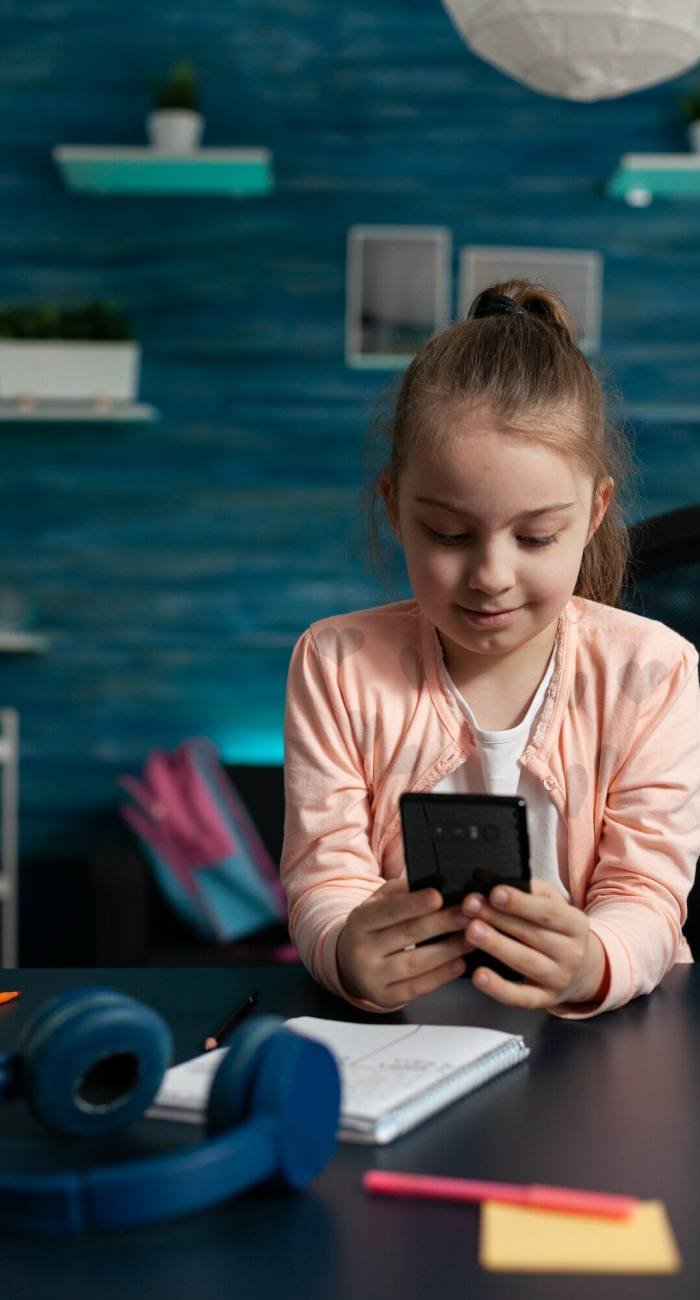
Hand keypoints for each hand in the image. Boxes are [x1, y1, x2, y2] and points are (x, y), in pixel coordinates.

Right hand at [336, 879, 472, 1008]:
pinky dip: (441, 976)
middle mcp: (361, 950)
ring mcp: (372, 977)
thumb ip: (401, 892)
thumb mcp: (377, 904)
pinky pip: (417, 988)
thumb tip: (432, 881)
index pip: (387, 911)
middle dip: (441, 923)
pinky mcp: (385, 998)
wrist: (350, 963)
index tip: (438, 896)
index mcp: (359, 921)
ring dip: (448, 950)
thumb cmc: (373, 928)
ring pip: (414, 964)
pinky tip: (459, 964)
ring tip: (472, 938)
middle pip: (406, 935)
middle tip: (468, 914)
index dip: (413, 903)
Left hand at [461, 879, 608, 1009]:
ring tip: (470, 931)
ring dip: (496, 946)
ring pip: (525, 962)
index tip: (494, 892)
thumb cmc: (558, 930)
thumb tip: (498, 881)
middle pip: (532, 934)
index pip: (547, 912)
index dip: (520, 902)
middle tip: (470, 906)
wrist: (584, 970)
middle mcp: (571, 953)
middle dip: (498, 919)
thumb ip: (532, 891)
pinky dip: (498, 988)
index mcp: (576, 924)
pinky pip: (520, 997)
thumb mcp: (556, 905)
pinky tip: (479, 975)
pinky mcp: (544, 1000)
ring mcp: (559, 979)